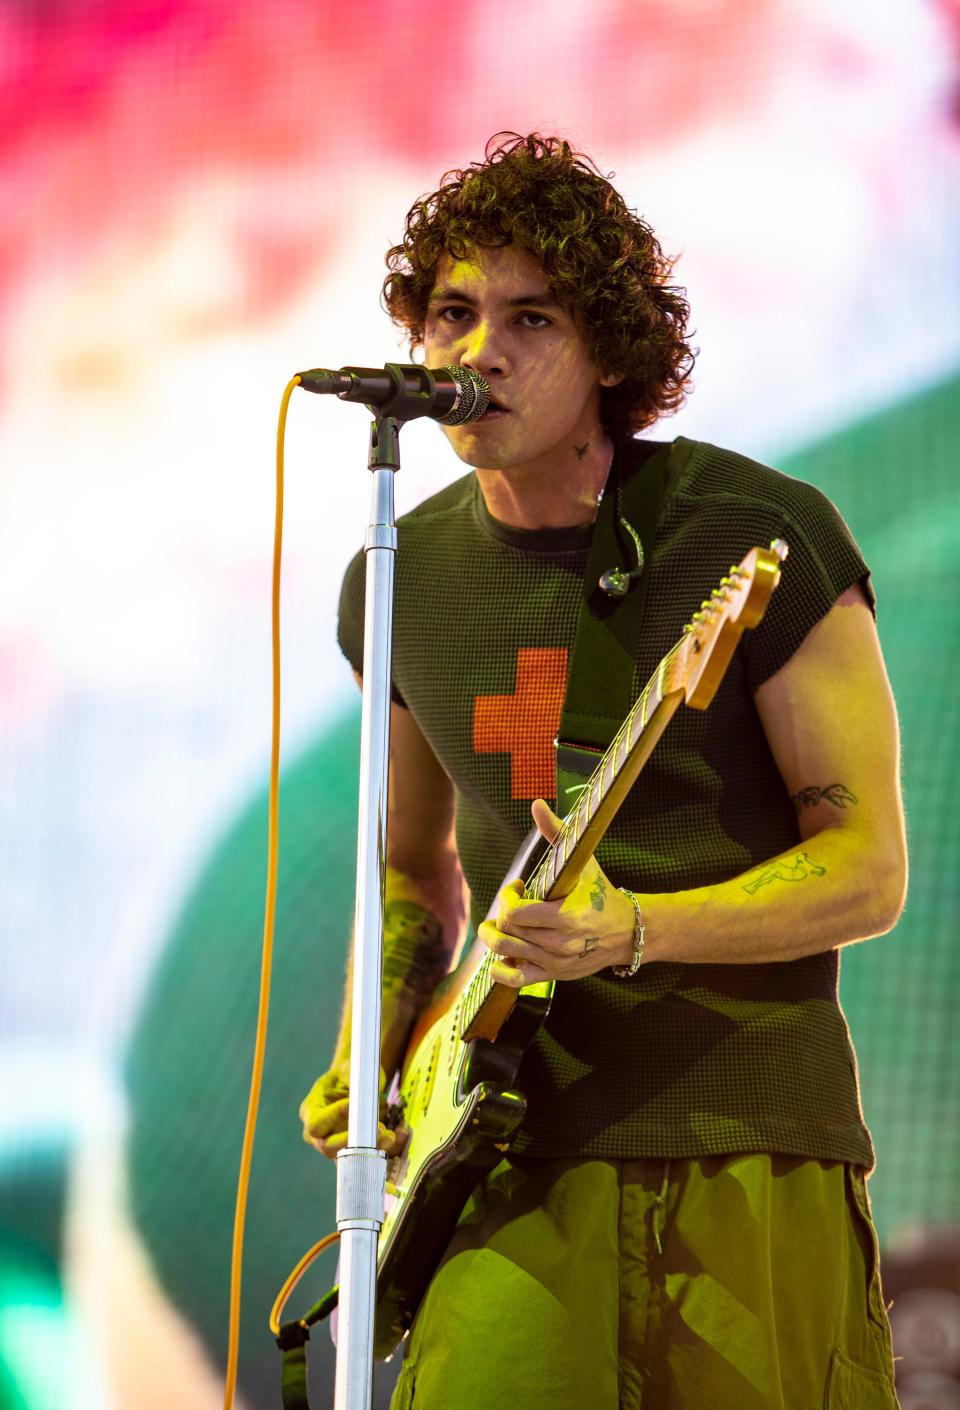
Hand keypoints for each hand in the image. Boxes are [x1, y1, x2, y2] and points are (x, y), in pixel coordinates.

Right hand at [300, 1064, 406, 1159]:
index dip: (335, 1117)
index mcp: (311, 1111)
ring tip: (391, 1135)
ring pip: (350, 1158)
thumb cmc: (349, 1074)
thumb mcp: (348, 1069)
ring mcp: (336, 1146)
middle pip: (330, 1148)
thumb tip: (363, 1095)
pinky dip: (385, 1148)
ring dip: (373, 1148)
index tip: (355, 1104)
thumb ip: (351, 1078)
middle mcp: (319, 1134)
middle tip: (380, 1128)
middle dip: (356, 1141)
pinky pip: (368, 1157)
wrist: (356, 1084)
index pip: (317, 1124)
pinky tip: (399, 1135)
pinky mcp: (355, 1152)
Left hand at [478, 799, 635, 988]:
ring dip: (495, 938)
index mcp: (566, 916)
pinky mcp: (555, 975)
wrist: (627, 931)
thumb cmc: (601, 894)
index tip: (517, 887)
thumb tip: (537, 804)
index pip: (515, 913)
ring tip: (496, 926)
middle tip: (508, 904)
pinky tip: (501, 956)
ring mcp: (556, 962)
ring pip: (508, 953)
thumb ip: (557, 834)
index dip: (507, 897)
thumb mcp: (583, 862)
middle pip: (508, 931)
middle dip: (500, 914)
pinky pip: (517, 980)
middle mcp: (560, 943)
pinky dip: (501, 970)